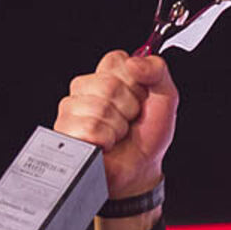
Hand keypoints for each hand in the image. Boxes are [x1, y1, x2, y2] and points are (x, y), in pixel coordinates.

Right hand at [54, 50, 178, 198]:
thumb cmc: (147, 136)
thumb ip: (157, 71)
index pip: (116, 60)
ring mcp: (71, 108)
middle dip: (128, 108)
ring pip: (99, 108)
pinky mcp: (65, 130)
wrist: (139, 170)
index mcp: (107, 75)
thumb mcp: (166, 98)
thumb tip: (134, 63)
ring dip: (117, 127)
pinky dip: (105, 140)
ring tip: (117, 135)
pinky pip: (89, 128)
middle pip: (109, 84)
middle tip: (128, 121)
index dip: (135, 83)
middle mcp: (85, 88)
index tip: (139, 99)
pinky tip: (106, 144)